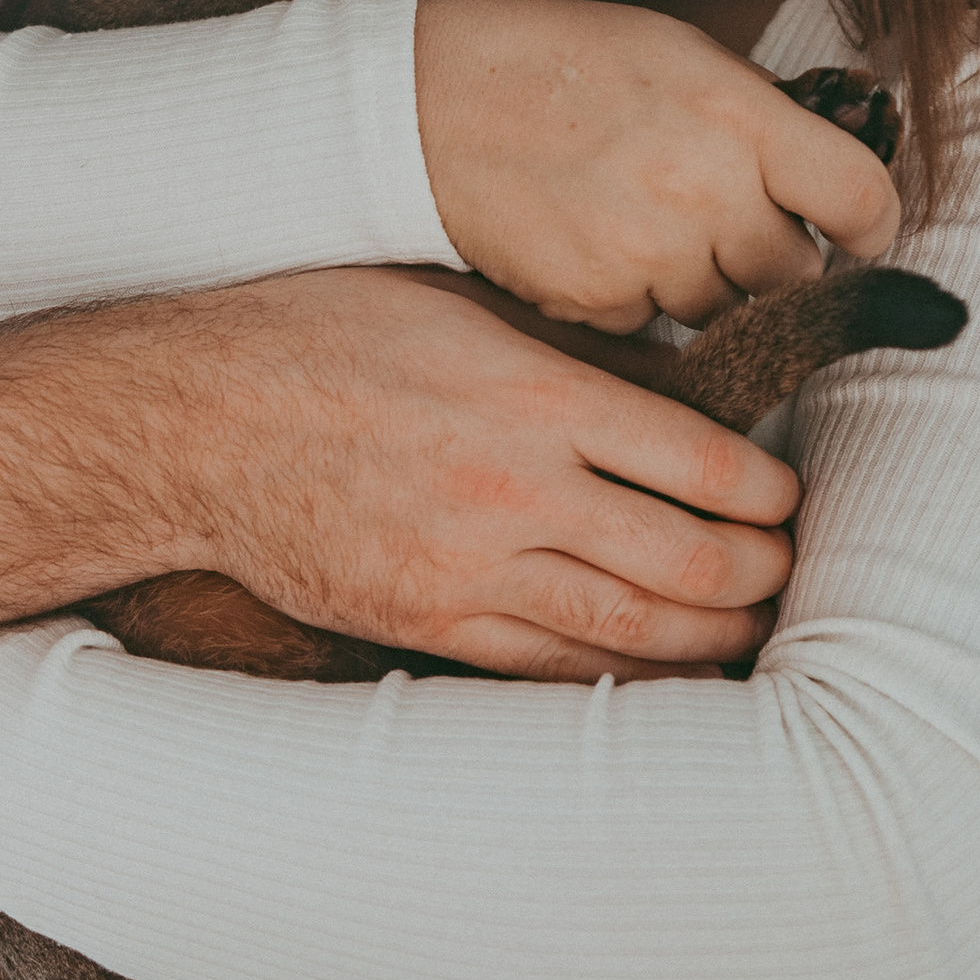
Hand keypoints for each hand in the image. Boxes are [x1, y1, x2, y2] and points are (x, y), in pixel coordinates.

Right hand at [144, 267, 798, 681]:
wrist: (193, 421)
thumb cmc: (321, 335)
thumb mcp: (458, 304)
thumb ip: (569, 353)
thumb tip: (676, 392)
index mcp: (531, 394)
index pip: (698, 462)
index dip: (766, 492)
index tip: (786, 496)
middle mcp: (513, 490)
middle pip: (686, 558)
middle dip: (757, 572)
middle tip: (786, 567)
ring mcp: (468, 570)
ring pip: (629, 629)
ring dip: (708, 637)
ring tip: (748, 628)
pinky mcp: (425, 624)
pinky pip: (548, 668)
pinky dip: (618, 676)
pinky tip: (660, 672)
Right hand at [414, 0, 898, 329]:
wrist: (425, 105)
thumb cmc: (557, 64)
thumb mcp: (675, 52)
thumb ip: (756, 117)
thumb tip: (826, 179)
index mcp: (737, 113)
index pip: (861, 199)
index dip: (868, 223)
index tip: (852, 228)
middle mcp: (702, 187)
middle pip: (795, 272)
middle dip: (772, 256)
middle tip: (722, 220)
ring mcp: (647, 253)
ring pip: (725, 309)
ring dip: (703, 282)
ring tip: (643, 222)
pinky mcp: (597, 301)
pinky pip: (652, 326)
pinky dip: (634, 299)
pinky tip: (594, 244)